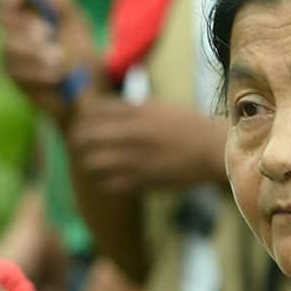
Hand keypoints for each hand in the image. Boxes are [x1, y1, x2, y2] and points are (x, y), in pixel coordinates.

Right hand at [0, 0, 94, 119]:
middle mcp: (14, 33)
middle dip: (25, 26)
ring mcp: (12, 57)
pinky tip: (57, 76)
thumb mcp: (76, 23)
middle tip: (45, 32)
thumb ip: (62, 2)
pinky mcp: (16, 79)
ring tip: (59, 59)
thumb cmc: (81, 51)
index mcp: (27, 13)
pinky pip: (17, 73)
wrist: (88, 90)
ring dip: (34, 53)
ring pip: (9, 49)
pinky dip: (39, 73)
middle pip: (5, 23)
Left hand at [69, 98, 226, 192]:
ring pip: (92, 162)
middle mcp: (131, 132)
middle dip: (79, 143)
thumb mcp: (156, 106)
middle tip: (82, 147)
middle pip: (85, 137)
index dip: (82, 120)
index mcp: (134, 111)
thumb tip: (98, 108)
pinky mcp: (142, 179)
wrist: (212, 149)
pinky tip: (110, 180)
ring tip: (94, 165)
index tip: (84, 125)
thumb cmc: (185, 125)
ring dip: (89, 164)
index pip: (90, 112)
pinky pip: (109, 184)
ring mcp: (136, 157)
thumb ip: (127, 107)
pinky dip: (105, 182)